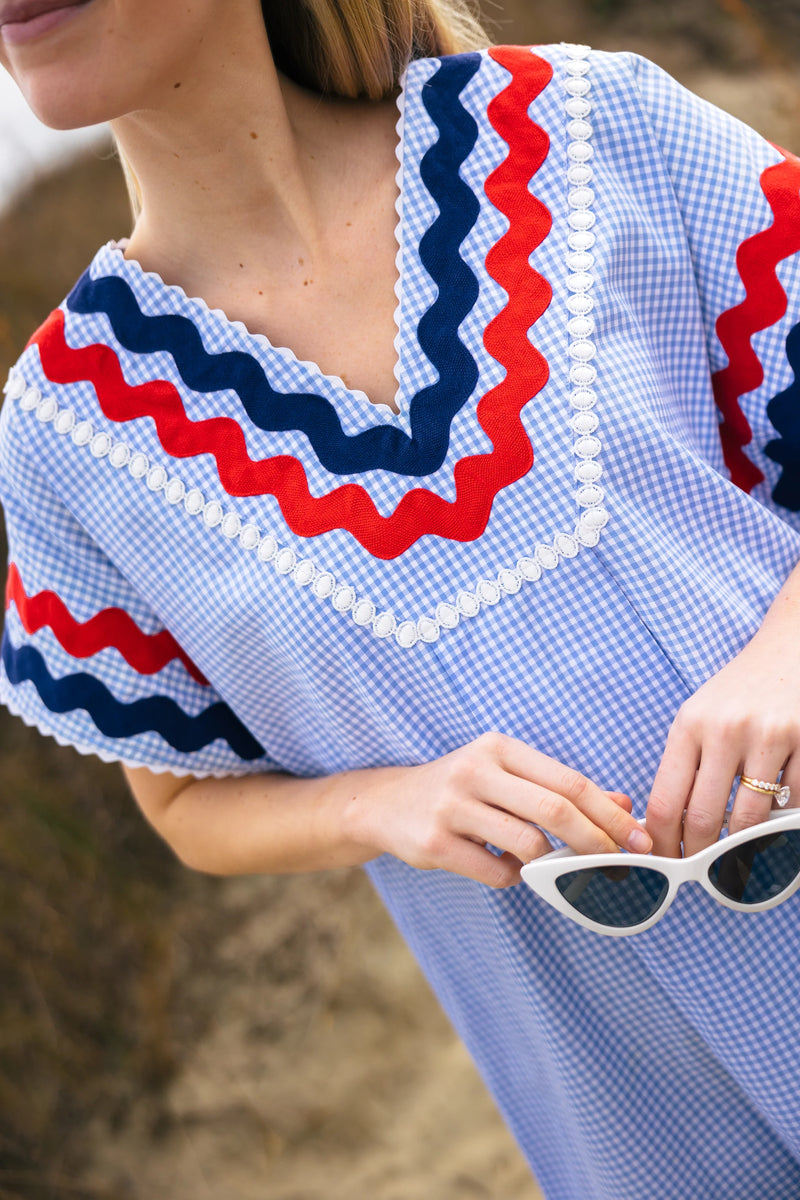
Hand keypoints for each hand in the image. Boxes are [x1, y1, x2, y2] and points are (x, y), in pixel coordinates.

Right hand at [348, 731, 651, 888]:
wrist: (387, 803)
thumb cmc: (462, 789)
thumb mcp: (507, 775)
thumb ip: (560, 788)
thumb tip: (623, 804)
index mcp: (499, 747)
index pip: (569, 780)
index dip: (610, 813)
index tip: (639, 839)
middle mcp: (475, 771)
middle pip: (555, 809)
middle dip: (597, 841)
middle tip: (619, 865)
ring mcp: (452, 807)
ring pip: (527, 844)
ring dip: (552, 864)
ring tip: (551, 865)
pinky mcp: (434, 843)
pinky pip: (496, 872)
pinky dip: (512, 877)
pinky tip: (502, 865)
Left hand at [645, 618, 799, 858]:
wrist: (790, 648)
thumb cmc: (738, 691)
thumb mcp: (698, 716)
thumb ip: (685, 764)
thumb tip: (667, 826)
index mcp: (688, 725)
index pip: (665, 801)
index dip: (661, 842)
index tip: (662, 862)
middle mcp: (724, 730)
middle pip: (702, 818)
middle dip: (699, 854)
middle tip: (700, 870)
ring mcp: (767, 736)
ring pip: (748, 819)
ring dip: (741, 846)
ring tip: (736, 854)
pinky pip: (790, 802)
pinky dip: (781, 820)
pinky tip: (774, 820)